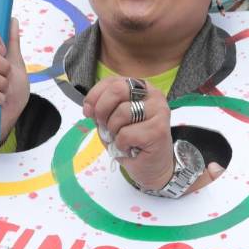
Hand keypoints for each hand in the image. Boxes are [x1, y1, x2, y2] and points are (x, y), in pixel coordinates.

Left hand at [83, 77, 225, 193]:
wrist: (152, 167)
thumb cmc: (132, 142)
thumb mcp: (111, 121)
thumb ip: (100, 109)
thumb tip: (88, 107)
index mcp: (140, 88)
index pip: (112, 81)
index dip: (95, 96)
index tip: (89, 111)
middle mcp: (152, 94)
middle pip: (117, 90)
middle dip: (102, 110)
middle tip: (105, 126)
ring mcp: (159, 110)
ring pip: (121, 112)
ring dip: (114, 131)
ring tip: (123, 139)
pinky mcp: (159, 129)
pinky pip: (126, 134)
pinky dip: (121, 144)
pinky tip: (131, 147)